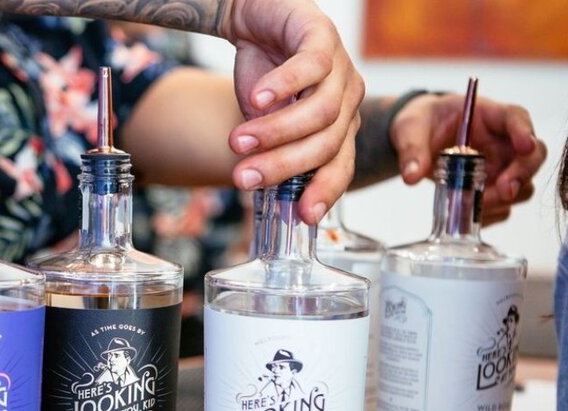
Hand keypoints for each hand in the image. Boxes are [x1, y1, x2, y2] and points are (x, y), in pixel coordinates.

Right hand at [220, 0, 364, 224]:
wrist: (256, 20)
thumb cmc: (263, 76)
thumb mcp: (264, 124)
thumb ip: (269, 152)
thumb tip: (257, 186)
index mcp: (339, 127)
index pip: (341, 166)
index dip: (325, 191)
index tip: (302, 216)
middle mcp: (347, 101)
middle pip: (326, 144)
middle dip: (282, 165)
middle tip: (243, 178)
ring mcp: (341, 69)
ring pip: (319, 112)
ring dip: (274, 131)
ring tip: (238, 140)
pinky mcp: (323, 37)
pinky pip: (310, 67)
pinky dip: (281, 86)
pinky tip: (255, 98)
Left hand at [390, 93, 546, 224]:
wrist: (416, 137)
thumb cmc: (420, 122)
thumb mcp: (410, 129)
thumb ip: (412, 149)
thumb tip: (412, 176)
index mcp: (487, 115)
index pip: (516, 117)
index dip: (524, 131)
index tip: (525, 146)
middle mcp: (502, 142)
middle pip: (532, 156)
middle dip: (521, 174)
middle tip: (503, 190)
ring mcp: (500, 167)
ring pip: (522, 186)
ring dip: (503, 199)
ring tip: (474, 205)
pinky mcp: (490, 188)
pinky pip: (502, 206)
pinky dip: (489, 214)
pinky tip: (468, 216)